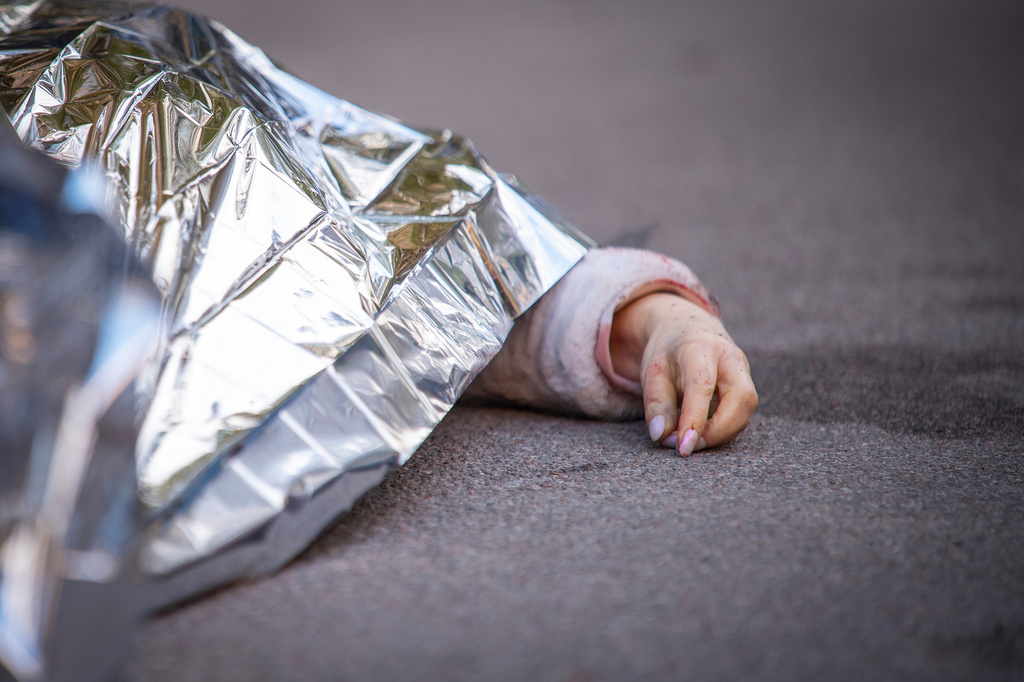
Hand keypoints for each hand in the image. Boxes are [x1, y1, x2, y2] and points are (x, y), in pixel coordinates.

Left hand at [609, 293, 756, 454]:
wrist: (687, 329)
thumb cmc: (668, 352)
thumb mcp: (652, 371)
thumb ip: (656, 403)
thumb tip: (660, 435)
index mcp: (702, 347)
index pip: (702, 385)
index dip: (695, 419)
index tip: (683, 447)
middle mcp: (731, 358)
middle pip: (741, 399)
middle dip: (718, 431)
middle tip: (687, 448)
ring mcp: (744, 373)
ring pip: (745, 411)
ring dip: (719, 434)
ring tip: (688, 441)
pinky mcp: (746, 388)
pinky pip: (741, 416)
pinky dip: (723, 431)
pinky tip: (700, 434)